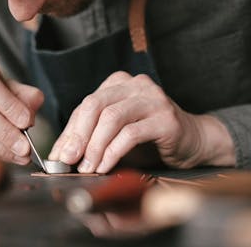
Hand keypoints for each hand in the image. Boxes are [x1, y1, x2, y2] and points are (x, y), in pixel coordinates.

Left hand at [48, 71, 234, 172]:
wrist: (193, 141)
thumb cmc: (150, 138)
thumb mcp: (115, 133)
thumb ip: (92, 136)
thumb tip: (62, 154)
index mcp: (119, 83)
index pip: (86, 105)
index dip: (69, 132)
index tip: (57, 156)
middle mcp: (135, 85)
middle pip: (95, 105)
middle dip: (78, 136)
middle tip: (67, 160)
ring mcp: (152, 98)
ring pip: (111, 118)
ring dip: (94, 146)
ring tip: (87, 167)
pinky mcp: (165, 118)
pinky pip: (131, 133)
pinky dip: (113, 152)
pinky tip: (105, 166)